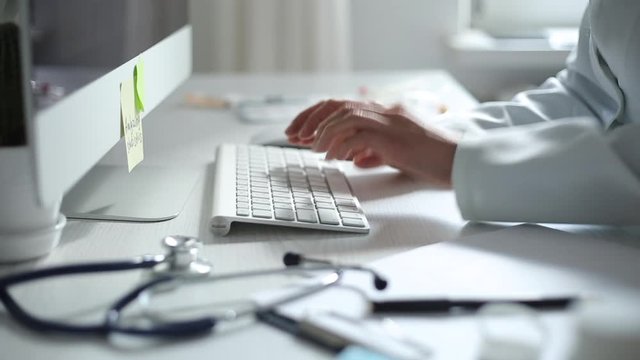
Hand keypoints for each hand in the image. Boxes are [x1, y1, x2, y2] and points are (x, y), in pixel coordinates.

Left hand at [285, 100, 457, 186]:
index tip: (300, 131)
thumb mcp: (397, 155)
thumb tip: (354, 158)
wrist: (459, 163)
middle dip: (310, 119)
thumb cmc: (432, 161)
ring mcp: (390, 120)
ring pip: (344, 115)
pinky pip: (357, 134)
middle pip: (337, 105)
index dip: (317, 116)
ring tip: (311, 147)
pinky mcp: (393, 135)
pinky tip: (332, 156)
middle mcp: (386, 111)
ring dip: (322, 131)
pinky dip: (339, 144)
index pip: (343, 105)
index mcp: (386, 113)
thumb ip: (375, 152)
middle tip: (292, 135)